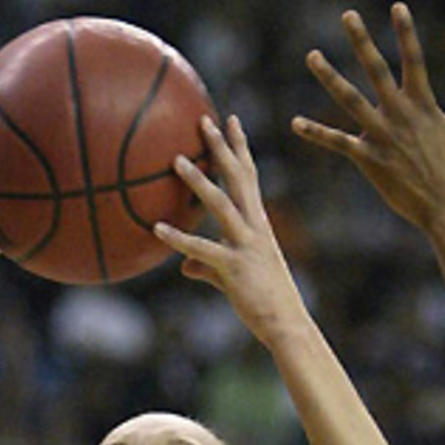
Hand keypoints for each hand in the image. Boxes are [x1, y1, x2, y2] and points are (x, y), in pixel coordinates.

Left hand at [155, 115, 298, 347]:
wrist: (286, 325)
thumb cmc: (264, 301)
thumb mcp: (232, 278)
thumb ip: (208, 267)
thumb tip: (185, 267)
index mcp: (259, 224)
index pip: (249, 176)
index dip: (240, 147)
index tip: (230, 119)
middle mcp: (256, 228)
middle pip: (239, 178)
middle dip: (223, 148)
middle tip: (205, 120)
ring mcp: (246, 245)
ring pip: (221, 205)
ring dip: (199, 181)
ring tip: (176, 160)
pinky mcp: (234, 268)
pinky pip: (202, 249)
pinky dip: (179, 239)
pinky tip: (157, 229)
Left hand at [291, 2, 444, 233]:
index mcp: (424, 104)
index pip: (414, 59)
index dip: (406, 32)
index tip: (396, 6)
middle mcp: (400, 115)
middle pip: (377, 70)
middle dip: (362, 42)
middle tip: (348, 15)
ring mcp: (383, 136)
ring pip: (351, 100)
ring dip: (330, 77)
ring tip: (312, 56)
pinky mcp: (370, 160)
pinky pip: (338, 143)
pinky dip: (317, 133)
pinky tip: (295, 123)